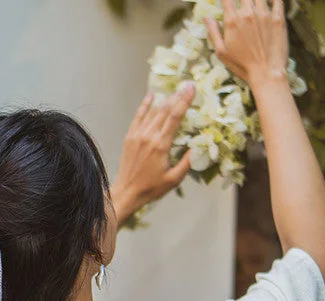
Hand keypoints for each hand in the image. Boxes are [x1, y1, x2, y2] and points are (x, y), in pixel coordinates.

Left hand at [110, 84, 195, 224]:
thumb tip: (198, 147)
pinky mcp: (130, 137)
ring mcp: (137, 135)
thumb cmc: (151, 188)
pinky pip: (138, 116)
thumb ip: (187, 162)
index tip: (192, 89)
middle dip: (177, 96)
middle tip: (187, 85)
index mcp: (160, 146)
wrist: (127, 192)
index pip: (175, 117)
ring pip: (153, 112)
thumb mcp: (174, 179)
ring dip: (165, 100)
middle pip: (165, 110)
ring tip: (175, 90)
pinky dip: (145, 105)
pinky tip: (151, 96)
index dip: (184, 101)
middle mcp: (148, 136)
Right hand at [205, 0, 289, 84]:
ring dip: (255, 0)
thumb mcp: (222, 53)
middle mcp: (248, 14)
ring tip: (254, 5)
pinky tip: (270, 2)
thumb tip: (207, 17)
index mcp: (232, 21)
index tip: (226, 1)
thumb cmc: (242, 66)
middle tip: (243, 6)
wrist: (266, 74)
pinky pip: (277, 0)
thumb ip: (214, 33)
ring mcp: (265, 15)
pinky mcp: (278, 19)